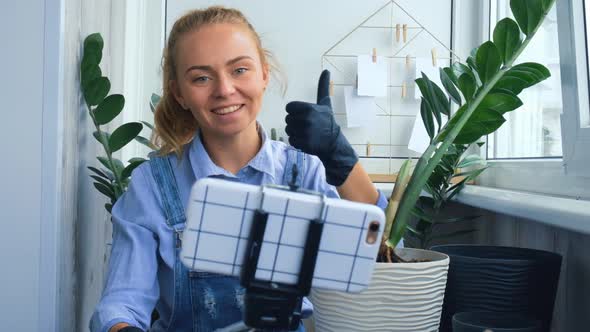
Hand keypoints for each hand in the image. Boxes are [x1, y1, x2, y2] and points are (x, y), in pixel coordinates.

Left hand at [285, 70, 357, 185]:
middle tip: (307, 126)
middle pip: (287, 119)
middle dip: (295, 123)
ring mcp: (305, 132)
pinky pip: (291, 140)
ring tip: (307, 133)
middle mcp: (307, 120)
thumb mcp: (325, 103)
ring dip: (295, 132)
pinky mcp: (303, 143)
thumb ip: (323, 87)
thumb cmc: (328, 121)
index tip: (304, 115)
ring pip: (288, 130)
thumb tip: (326, 70)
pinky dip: (297, 142)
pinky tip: (306, 140)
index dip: (295, 111)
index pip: (289, 108)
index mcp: (309, 108)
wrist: (334, 143)